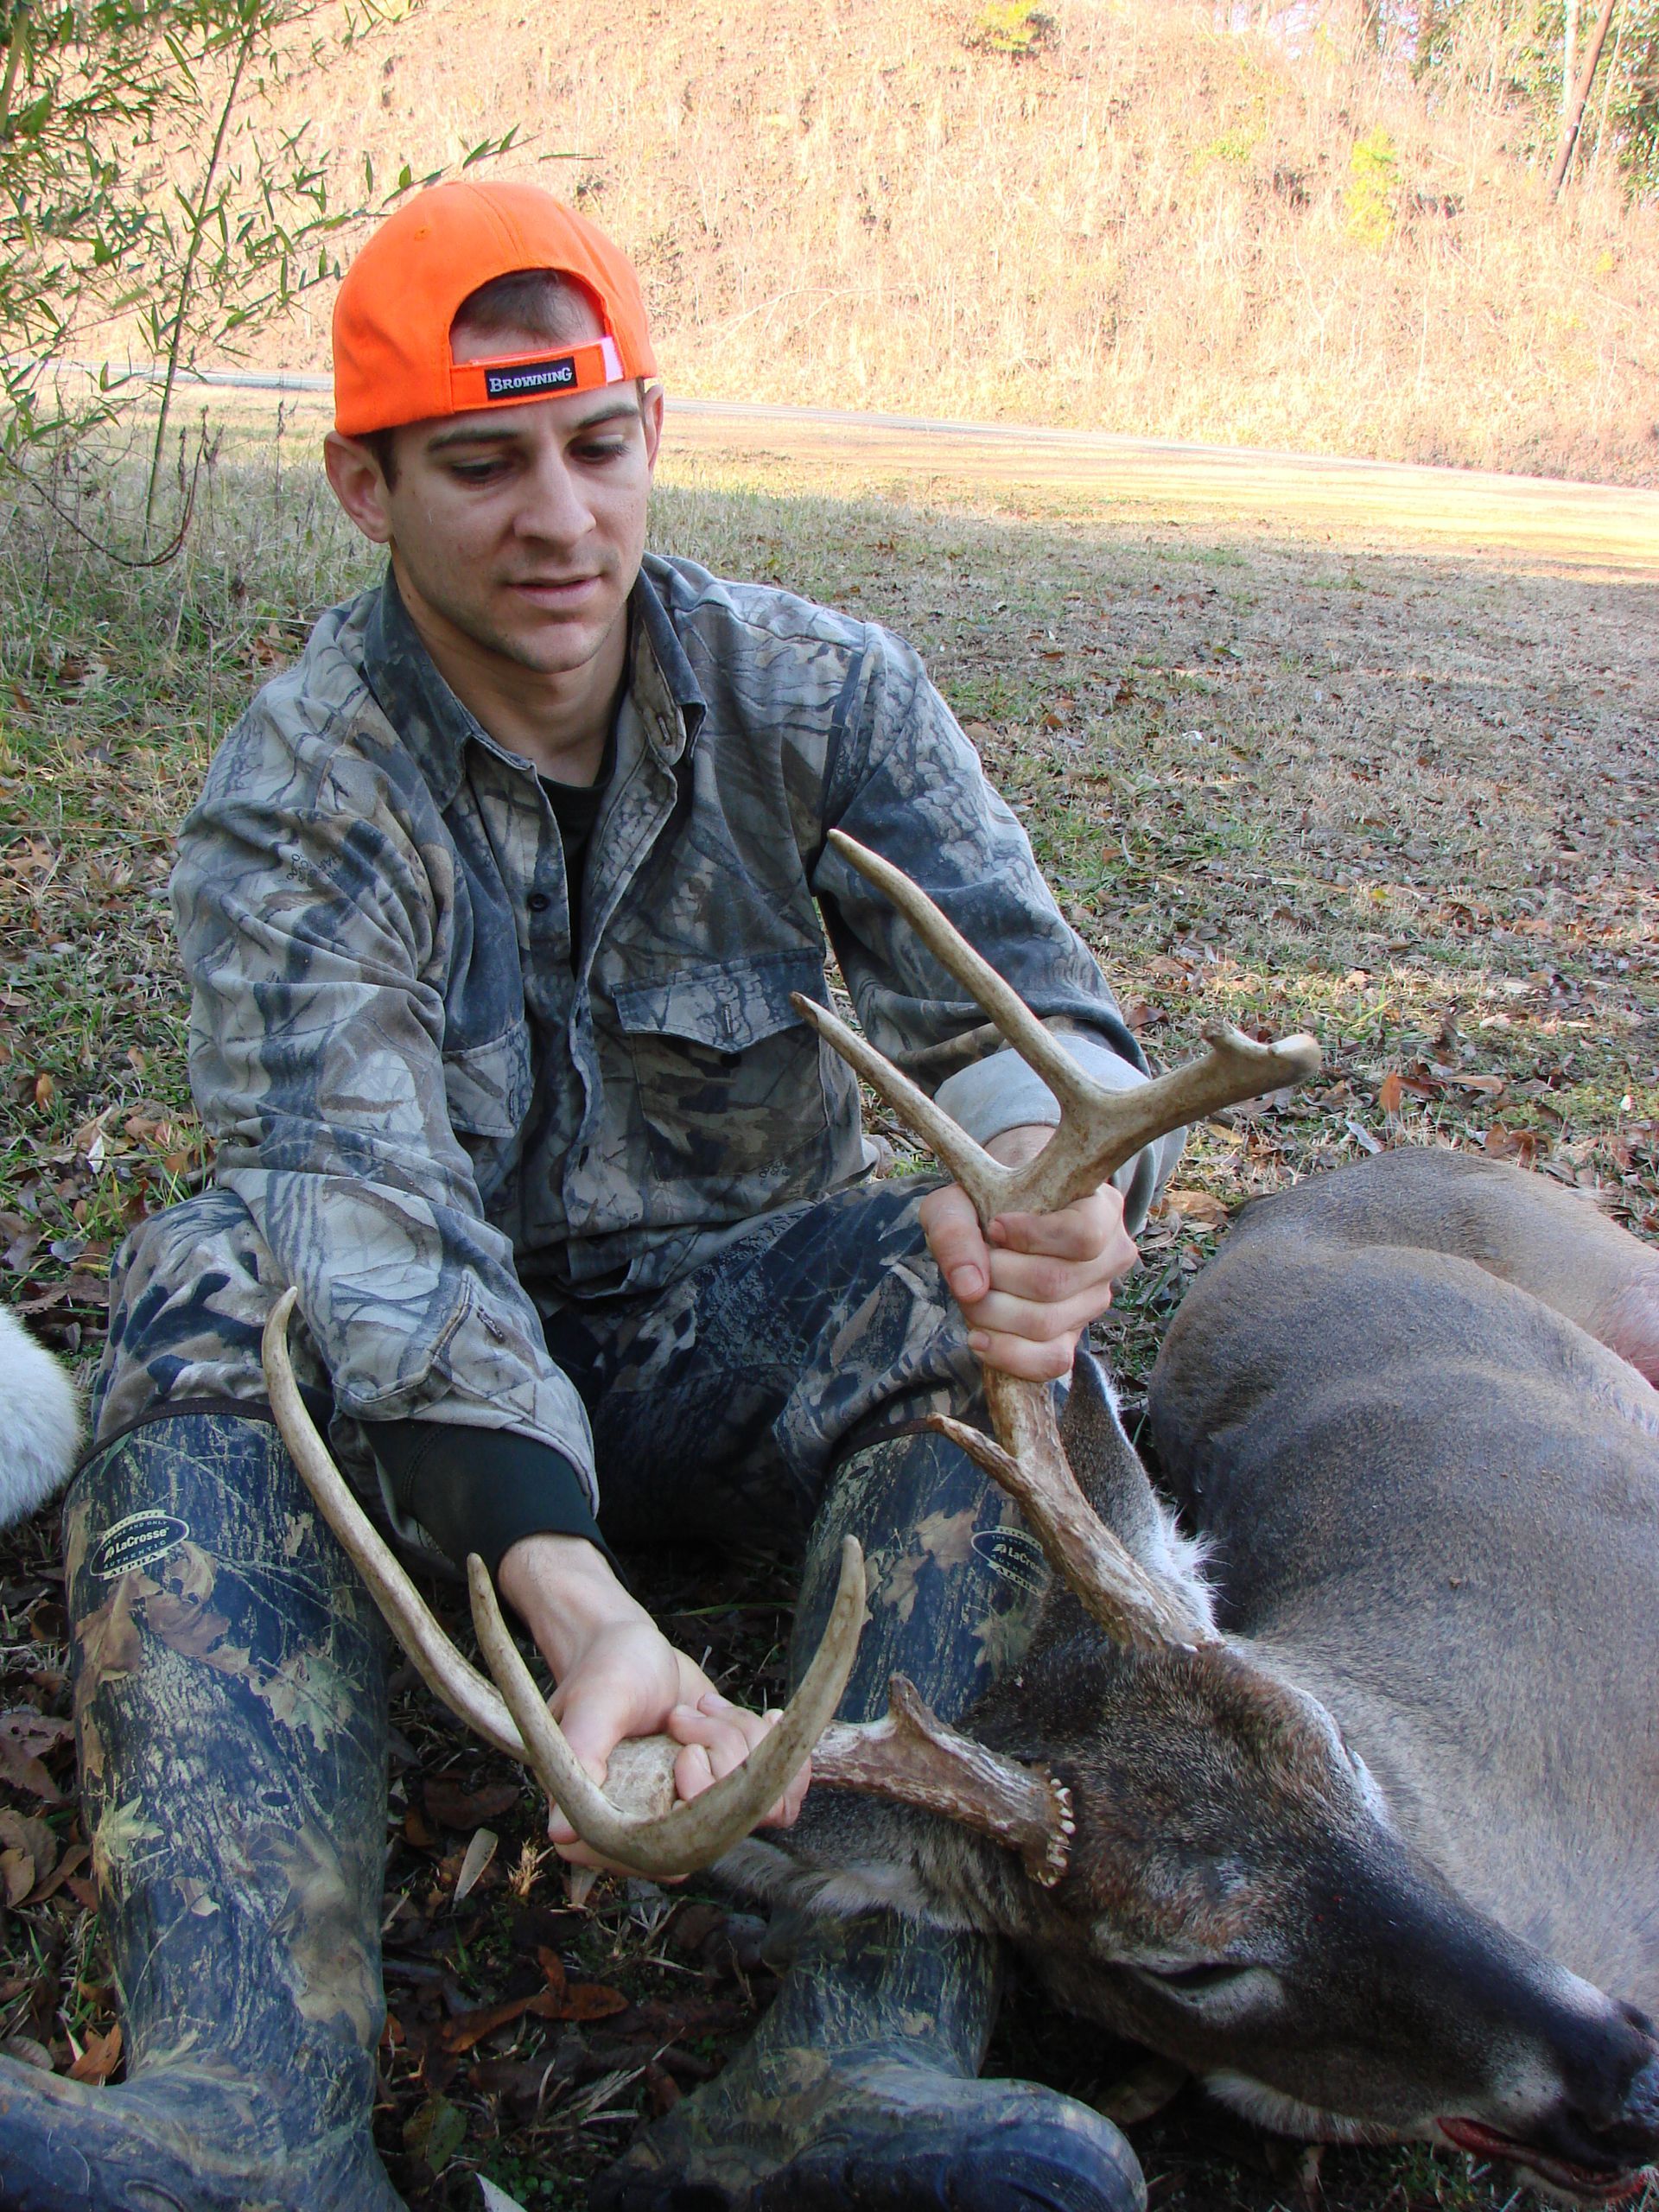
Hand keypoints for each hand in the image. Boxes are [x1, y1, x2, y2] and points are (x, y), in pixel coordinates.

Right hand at [496, 1533, 809, 1871]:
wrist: (633, 1647)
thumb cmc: (603, 1671)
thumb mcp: (594, 1707)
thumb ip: (583, 1759)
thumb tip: (562, 1834)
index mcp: (602, 1830)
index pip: (668, 1857)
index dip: (696, 1802)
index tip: (686, 1751)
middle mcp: (649, 1835)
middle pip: (724, 1829)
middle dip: (721, 1756)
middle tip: (683, 1716)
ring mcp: (692, 1815)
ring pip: (759, 1806)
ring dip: (743, 1741)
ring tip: (703, 1709)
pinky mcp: (725, 1791)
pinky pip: (780, 1795)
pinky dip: (778, 1749)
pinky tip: (767, 1718)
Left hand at [919, 1123, 1137, 1381]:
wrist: (989, 1229)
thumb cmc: (982, 1204)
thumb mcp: (957, 1203)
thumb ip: (955, 1231)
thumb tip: (971, 1288)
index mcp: (1100, 1207)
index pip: (1083, 1234)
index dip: (1032, 1237)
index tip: (993, 1228)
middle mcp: (1110, 1256)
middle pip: (1056, 1282)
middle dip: (998, 1278)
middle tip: (974, 1264)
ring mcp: (1095, 1300)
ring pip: (1048, 1323)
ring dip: (993, 1313)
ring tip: (972, 1294)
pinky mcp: (1075, 1336)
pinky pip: (1051, 1361)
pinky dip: (1008, 1355)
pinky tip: (979, 1338)